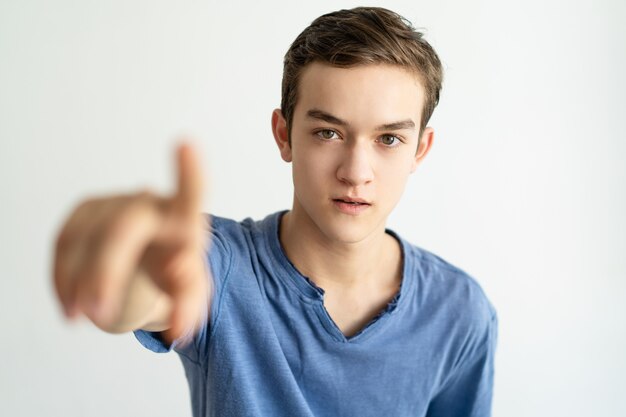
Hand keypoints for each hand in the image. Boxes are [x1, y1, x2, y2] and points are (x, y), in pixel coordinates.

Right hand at [53, 142, 209, 343]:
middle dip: (105, 271)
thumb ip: (189, 304)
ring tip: (80, 318)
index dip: (189, 171)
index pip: (192, 191)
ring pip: (85, 237)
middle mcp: (148, 202)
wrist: (152, 258)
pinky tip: (69, 304)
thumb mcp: (190, 294)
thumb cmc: (176, 271)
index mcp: (184, 218)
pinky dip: (62, 276)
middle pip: (123, 227)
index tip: (186, 145)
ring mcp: (113, 203)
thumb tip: (178, 313)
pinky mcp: (85, 212)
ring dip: (76, 281)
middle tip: (98, 313)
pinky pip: (65, 242)